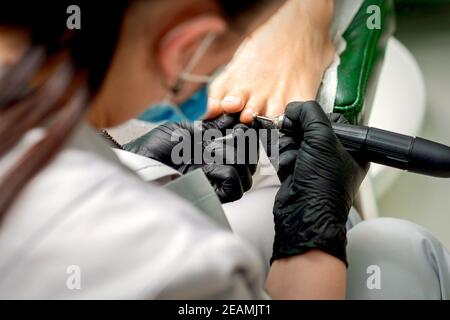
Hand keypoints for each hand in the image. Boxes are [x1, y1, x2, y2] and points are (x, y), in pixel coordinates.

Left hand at [123, 115, 257, 202]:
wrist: (139, 163)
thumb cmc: (154, 147)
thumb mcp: (184, 128)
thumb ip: (212, 123)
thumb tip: (233, 116)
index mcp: (214, 148)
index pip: (245, 143)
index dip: (247, 133)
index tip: (241, 123)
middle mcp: (218, 164)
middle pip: (250, 160)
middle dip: (243, 145)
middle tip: (225, 139)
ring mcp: (216, 179)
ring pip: (247, 174)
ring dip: (236, 159)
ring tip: (214, 153)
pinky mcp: (211, 193)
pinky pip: (235, 188)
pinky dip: (228, 174)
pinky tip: (211, 166)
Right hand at [272, 101, 368, 264]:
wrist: (303, 215)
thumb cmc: (323, 187)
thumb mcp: (322, 140)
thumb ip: (310, 115)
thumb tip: (295, 107)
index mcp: (351, 148)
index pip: (331, 119)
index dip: (314, 118)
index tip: (302, 119)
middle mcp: (333, 155)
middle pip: (308, 129)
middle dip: (297, 135)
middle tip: (297, 143)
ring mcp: (314, 164)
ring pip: (293, 139)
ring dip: (288, 148)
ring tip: (294, 161)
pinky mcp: (297, 171)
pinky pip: (285, 154)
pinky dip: (283, 159)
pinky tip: (288, 168)